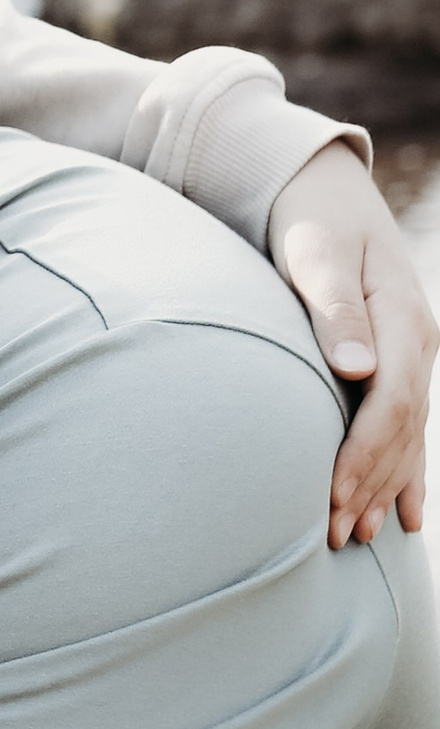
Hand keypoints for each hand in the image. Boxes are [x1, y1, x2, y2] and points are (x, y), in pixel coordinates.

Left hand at [268, 141, 433, 544]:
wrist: (324, 192)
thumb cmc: (311, 219)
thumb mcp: (316, 252)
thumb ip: (334, 306)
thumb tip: (358, 368)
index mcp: (403, 318)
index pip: (393, 400)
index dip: (365, 450)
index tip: (334, 491)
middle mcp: (416, 344)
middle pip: (400, 429)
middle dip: (370, 483)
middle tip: (338, 534)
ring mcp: (410, 357)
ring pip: (405, 437)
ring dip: (384, 487)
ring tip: (359, 536)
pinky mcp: (394, 365)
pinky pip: (406, 429)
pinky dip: (403, 473)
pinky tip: (402, 517)